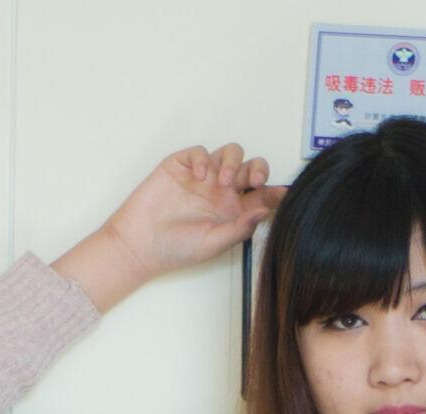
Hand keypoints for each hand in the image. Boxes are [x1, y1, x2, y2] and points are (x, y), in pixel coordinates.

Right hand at [55, 143, 285, 307]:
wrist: (141, 244)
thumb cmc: (177, 249)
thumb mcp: (214, 244)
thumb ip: (240, 228)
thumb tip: (266, 211)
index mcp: (234, 212)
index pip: (261, 196)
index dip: (275, 192)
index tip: (284, 194)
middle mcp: (222, 192)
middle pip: (250, 169)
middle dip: (258, 169)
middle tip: (253, 182)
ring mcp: (204, 177)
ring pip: (230, 154)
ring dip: (233, 162)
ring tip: (223, 181)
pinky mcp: (183, 165)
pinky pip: (201, 151)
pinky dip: (204, 158)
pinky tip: (200, 175)